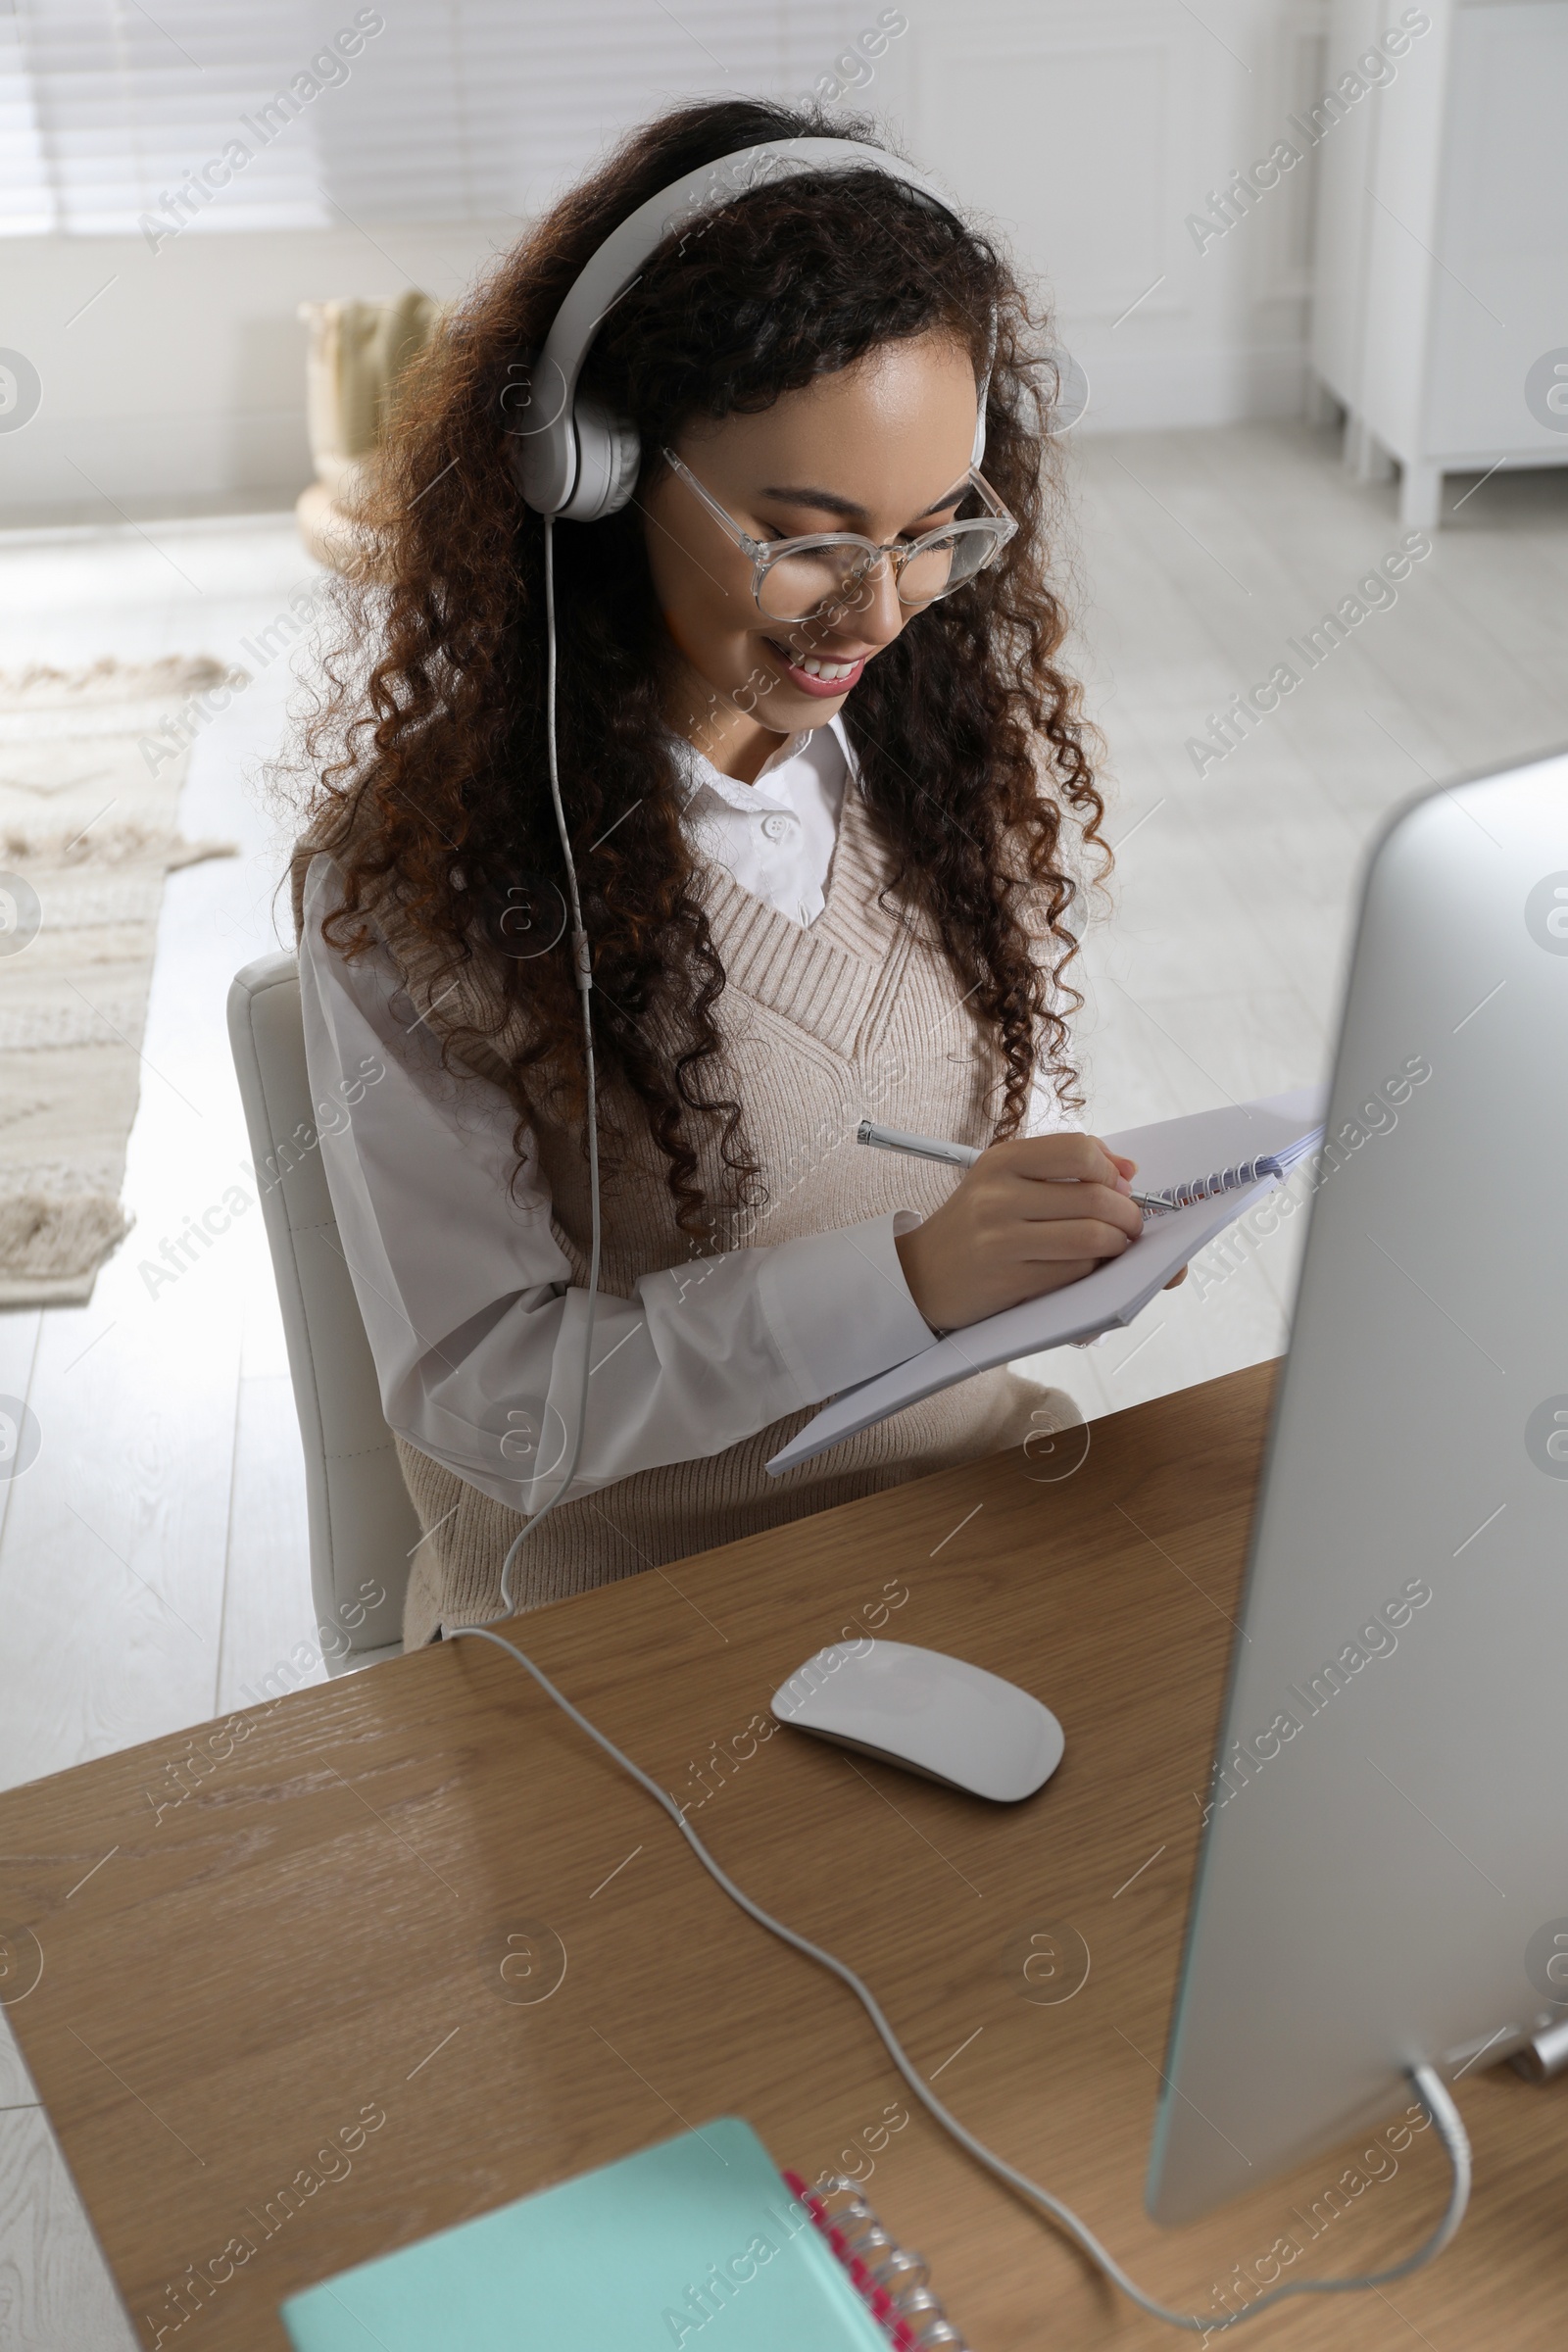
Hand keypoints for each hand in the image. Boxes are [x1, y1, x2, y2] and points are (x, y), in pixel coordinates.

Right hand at [893, 1132, 1144, 1331]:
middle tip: (1131, 1225)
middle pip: (1095, 1198)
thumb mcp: (1005, 1181)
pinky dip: (1093, 1269)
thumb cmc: (975, 1226)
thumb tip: (1128, 1170)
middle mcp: (998, 1195)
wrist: (919, 1275)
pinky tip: (1087, 1266)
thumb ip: (1064, 1168)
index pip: (1078, 1150)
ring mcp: (1001, 1239)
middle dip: (1128, 1214)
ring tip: (1115, 1246)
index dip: (1111, 1169)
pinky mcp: (1008, 1280)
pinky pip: (1074, 1271)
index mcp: (1001, 1160)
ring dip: (1117, 1244)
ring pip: (1091, 1237)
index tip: (1120, 1186)